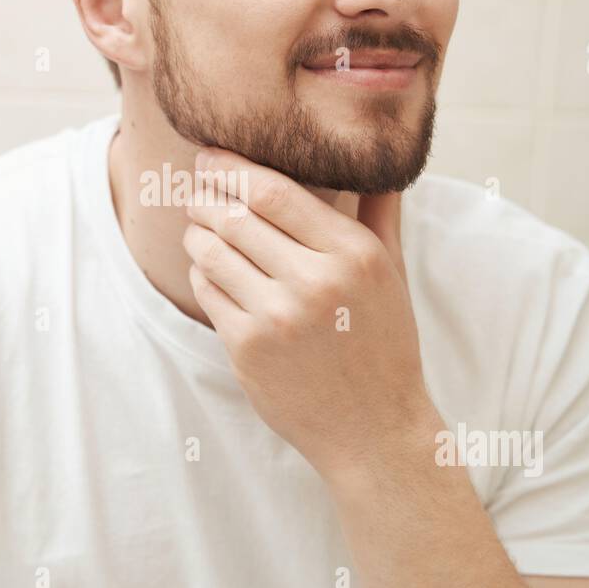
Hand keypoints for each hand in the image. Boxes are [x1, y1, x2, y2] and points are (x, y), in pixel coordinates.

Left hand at [182, 147, 435, 481]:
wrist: (373, 430)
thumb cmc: (383, 344)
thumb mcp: (392, 274)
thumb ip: (379, 212)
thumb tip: (376, 158)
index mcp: (353, 254)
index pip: (274, 192)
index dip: (231, 168)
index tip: (210, 157)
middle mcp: (315, 282)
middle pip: (234, 215)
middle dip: (204, 196)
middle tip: (197, 191)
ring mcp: (277, 317)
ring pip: (211, 250)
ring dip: (196, 233)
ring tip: (199, 229)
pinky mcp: (247, 348)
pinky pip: (206, 291)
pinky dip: (202, 274)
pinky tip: (213, 272)